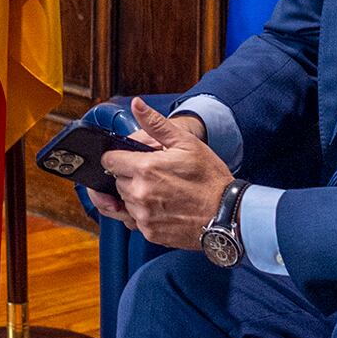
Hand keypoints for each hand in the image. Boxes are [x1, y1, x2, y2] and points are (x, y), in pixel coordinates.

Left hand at [94, 98, 231, 251]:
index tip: (127, 158)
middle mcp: (140, 194)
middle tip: (154, 174)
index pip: (110, 160)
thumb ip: (156, 124)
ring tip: (160, 191)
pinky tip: (162, 206)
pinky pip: (134, 220)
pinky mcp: (149, 233)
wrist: (226, 214)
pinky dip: (142, 213)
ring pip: (124, 201)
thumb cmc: (210, 178)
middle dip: (129, 175)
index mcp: (146, 168)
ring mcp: (143, 216)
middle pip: (116, 181)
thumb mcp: (186, 143)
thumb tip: (137, 104)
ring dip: (135, 195)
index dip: (118, 156)